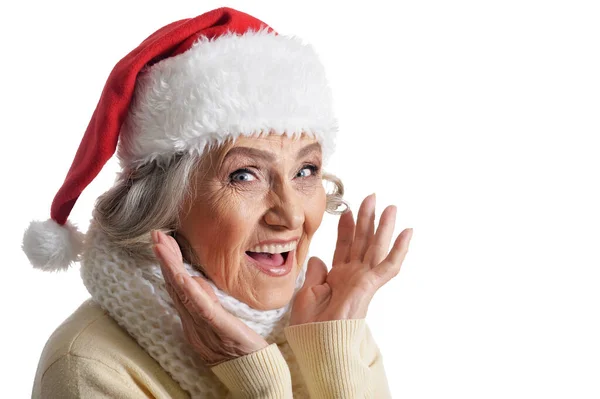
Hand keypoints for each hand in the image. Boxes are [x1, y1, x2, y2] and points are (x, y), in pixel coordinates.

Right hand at [151, 230, 268, 365]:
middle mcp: (194, 324)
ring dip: (172, 268)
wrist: (255, 374)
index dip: (169, 264)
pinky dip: (191, 292)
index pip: (178, 287)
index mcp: (194, 320)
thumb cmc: (240, 347)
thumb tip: (196, 279)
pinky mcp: (221, 331)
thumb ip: (207, 302)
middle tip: (156, 235)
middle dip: (166, 260)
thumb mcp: (220, 319)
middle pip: (176, 287)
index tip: (162, 241)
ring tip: (162, 246)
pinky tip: (184, 277)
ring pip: (184, 294)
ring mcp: (205, 328)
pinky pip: (203, 310)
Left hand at [290, 193, 412, 324]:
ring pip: (376, 247)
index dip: (347, 229)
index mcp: (337, 278)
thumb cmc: (310, 325)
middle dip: (367, 219)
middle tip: (371, 198)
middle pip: (362, 241)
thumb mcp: (306, 294)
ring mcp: (363, 279)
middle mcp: (352, 275)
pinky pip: (388, 266)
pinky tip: (406, 232)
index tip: (348, 212)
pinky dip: (399, 249)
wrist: (317, 341)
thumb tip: (318, 258)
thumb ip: (314, 274)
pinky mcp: (370, 285)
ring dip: (383, 226)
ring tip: (390, 206)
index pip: (344, 247)